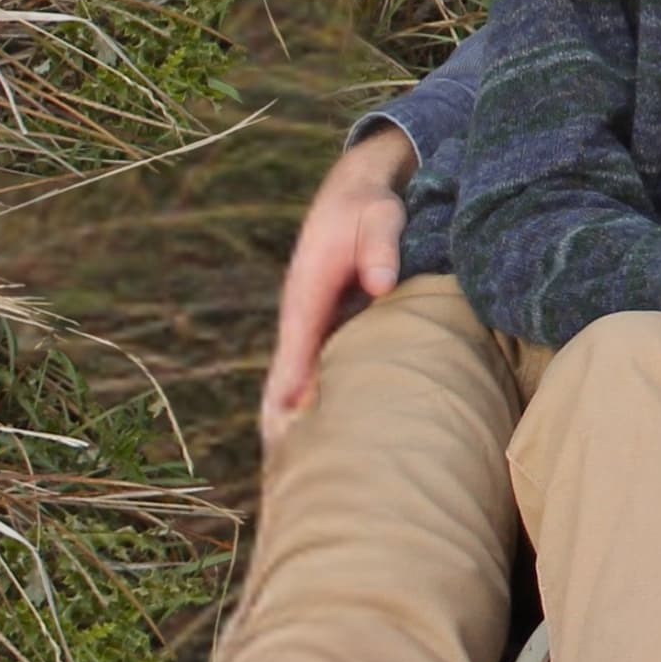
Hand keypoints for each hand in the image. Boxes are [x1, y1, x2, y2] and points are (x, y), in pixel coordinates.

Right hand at [263, 128, 412, 449]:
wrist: (358, 189)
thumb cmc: (371, 205)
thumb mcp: (380, 216)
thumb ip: (381, 246)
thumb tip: (380, 285)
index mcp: (307, 292)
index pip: (296, 348)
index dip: (290, 388)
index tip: (285, 428)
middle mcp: (301, 312)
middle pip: (284, 375)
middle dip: (279, 419)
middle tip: (282, 471)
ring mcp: (310, 322)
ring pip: (295, 378)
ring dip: (289, 418)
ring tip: (292, 472)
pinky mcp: (325, 325)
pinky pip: (312, 369)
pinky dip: (307, 401)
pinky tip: (315, 435)